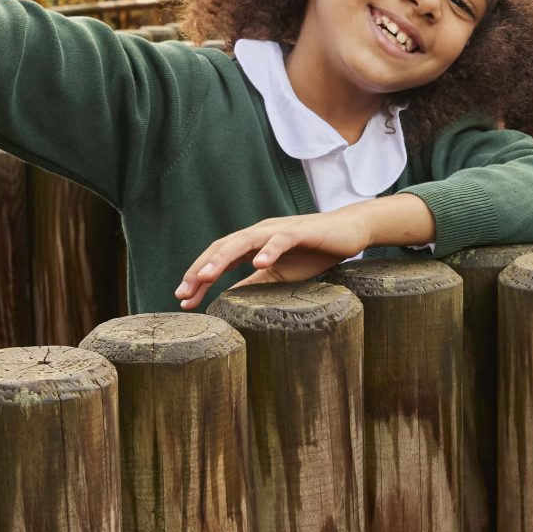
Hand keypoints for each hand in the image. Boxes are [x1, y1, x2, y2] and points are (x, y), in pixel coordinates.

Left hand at [174, 194, 435, 309]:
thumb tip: (228, 301)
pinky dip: (269, 250)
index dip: (198, 276)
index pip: (218, 258)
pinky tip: (259, 263)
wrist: (349, 232)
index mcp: (252, 243)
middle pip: (222, 247)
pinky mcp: (301, 231)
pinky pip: (281, 239)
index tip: (183, 299)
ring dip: (223, 258)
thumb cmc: (314, 252)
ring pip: (244, 241)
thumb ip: (254, 284)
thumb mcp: (279, 275)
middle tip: (184, 293)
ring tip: (207, 276)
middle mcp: (259, 233)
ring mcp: (278, 230)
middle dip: (201, 269)